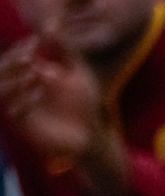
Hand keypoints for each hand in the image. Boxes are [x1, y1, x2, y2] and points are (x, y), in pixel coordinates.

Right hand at [0, 34, 104, 163]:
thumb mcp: (78, 73)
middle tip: (30, 58)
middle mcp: (21, 90)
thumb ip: (66, 52)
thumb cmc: (85, 103)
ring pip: (2, 90)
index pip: (14, 57)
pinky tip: (38, 94)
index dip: (21, 48)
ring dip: (15, 79)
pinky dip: (23, 100)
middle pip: (1, 71)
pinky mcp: (25, 126)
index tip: (34, 42)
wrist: (92, 134)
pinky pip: (14, 112)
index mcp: (30, 75)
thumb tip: (52, 29)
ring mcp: (21, 107)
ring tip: (35, 73)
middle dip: (12, 62)